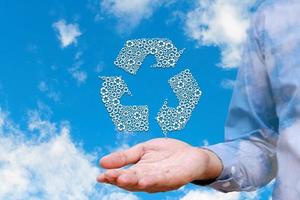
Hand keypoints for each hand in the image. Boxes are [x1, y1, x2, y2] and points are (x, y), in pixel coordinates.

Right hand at [97, 138, 221, 192]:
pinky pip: (163, 180)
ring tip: (122, 180)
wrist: (192, 154)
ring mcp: (162, 180)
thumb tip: (102, 162)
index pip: (124, 176)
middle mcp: (149, 179)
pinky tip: (144, 179)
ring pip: (146, 183)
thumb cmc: (167, 153)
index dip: (112, 176)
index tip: (100, 175)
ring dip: (134, 182)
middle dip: (119, 179)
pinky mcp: (176, 178)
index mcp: (140, 172)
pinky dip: (153, 181)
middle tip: (106, 177)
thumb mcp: (143, 150)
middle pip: (132, 181)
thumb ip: (125, 157)